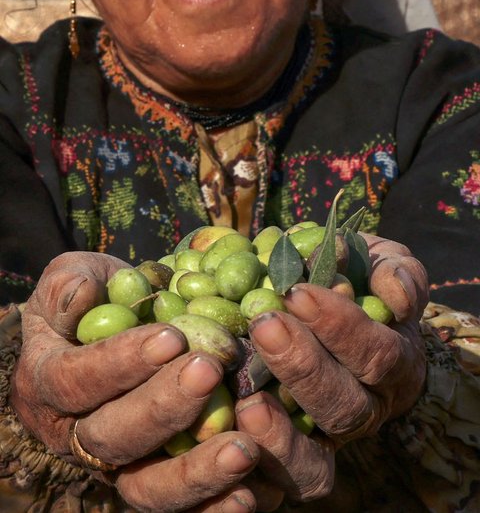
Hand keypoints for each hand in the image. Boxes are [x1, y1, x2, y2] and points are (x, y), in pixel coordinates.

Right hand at [11, 252, 260, 512]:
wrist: (118, 321)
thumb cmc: (98, 294)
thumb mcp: (74, 274)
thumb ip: (69, 283)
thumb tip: (82, 295)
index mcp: (47, 383)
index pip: (74, 380)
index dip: (119, 362)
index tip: (170, 337)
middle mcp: (76, 434)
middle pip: (112, 437)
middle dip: (163, 408)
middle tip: (208, 371)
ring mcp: (118, 464)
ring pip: (146, 487)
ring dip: (195, 472)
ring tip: (243, 448)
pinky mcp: (157, 480)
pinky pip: (181, 509)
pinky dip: (213, 507)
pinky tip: (250, 495)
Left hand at [240, 236, 426, 503]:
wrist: (329, 309)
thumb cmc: (354, 278)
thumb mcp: (378, 262)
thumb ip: (390, 270)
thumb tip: (395, 293)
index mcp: (395, 361)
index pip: (377, 353)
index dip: (340, 327)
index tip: (297, 292)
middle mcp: (369, 408)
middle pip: (345, 405)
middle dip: (303, 366)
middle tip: (265, 325)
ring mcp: (334, 438)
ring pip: (317, 455)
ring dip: (280, 426)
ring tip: (248, 396)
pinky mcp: (298, 461)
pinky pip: (290, 477)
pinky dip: (268, 456)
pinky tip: (240, 422)